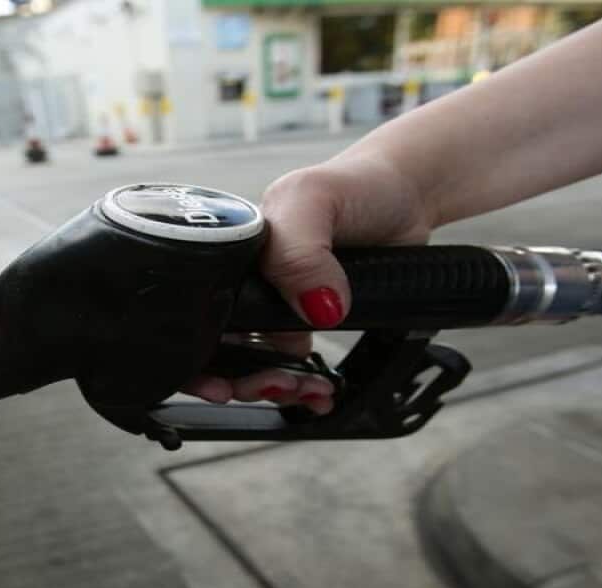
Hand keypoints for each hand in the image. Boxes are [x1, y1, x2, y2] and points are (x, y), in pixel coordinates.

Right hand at [183, 152, 434, 409]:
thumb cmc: (353, 183)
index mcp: (229, 254)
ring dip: (277, 387)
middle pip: (221, 348)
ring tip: (309, 390)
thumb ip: (299, 250)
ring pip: (255, 363)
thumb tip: (312, 311)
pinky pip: (291, 365)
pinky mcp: (308, 320)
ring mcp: (276, 303)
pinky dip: (303, 386)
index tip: (225, 385)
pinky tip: (320, 389)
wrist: (406, 196)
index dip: (202, 358)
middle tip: (276, 386)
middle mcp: (246, 281)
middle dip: (244, 380)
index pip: (195, 314)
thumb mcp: (313, 199)